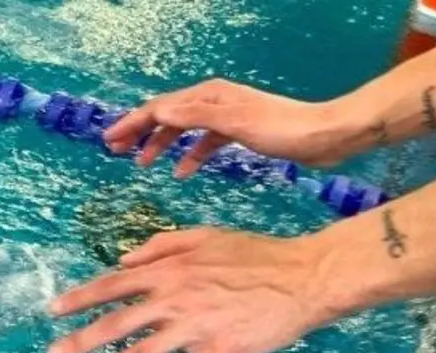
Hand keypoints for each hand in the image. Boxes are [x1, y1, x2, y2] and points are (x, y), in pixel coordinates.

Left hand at [47, 228, 329, 352]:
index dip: (81, 298)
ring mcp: (196, 327)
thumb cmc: (258, 254)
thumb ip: (161, 246)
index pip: (113, 285)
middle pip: (117, 322)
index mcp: (169, 271)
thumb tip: (124, 258)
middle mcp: (175, 299)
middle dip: (80, 340)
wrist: (306, 275)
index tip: (54, 311)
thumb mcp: (205, 236)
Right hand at [104, 78, 351, 178]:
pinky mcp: (240, 133)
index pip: (160, 107)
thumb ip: (195, 116)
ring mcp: (227, 117)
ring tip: (144, 164)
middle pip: (168, 115)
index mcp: (209, 96)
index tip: (110, 140)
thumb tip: (157, 111)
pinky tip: (183, 173)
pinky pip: (205, 143)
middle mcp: (215, 102)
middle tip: (117, 151)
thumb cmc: (282, 129)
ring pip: (184, 129)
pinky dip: (191, 156)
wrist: (325, 136)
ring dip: (162, 145)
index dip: (133, 123)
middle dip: (141, 132)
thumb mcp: (234, 122)